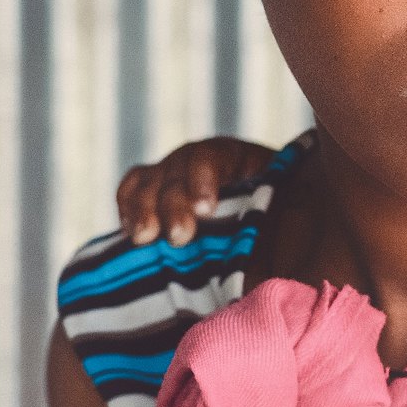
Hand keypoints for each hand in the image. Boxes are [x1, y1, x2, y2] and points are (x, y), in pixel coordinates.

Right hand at [116, 136, 276, 244]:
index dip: (204, 179)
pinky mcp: (153, 189)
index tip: (205, 209)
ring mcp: (172, 171)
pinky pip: (131, 188)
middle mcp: (198, 158)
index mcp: (236, 156)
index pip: (212, 156)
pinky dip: (127, 206)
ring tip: (144, 238)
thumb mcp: (278, 212)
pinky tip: (129, 232)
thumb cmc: (274, 218)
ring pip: (150, 180)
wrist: (264, 214)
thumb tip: (274, 250)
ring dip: (143, 209)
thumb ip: (271, 221)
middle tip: (178, 237)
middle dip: (174, 205)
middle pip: (176, 171)